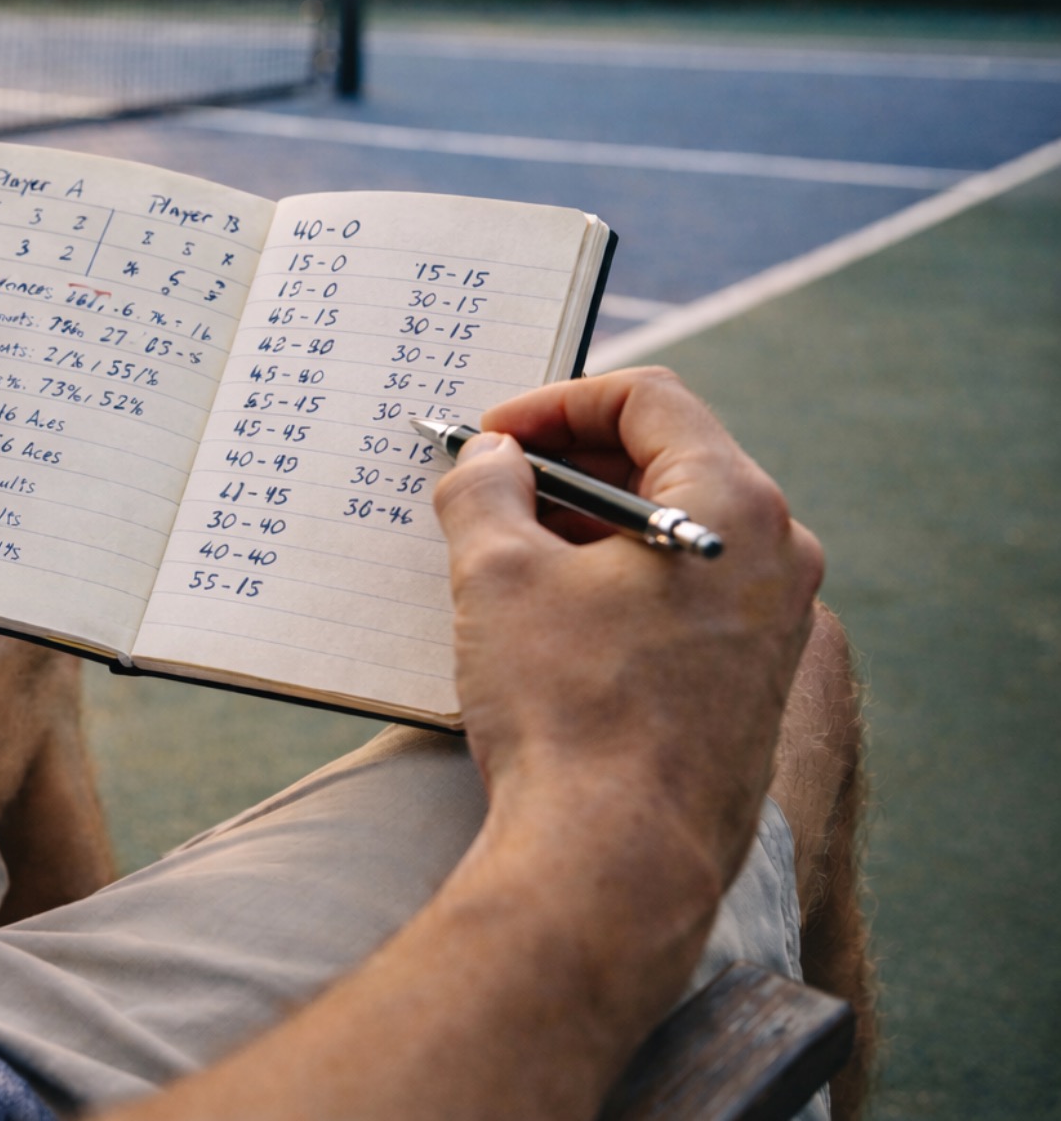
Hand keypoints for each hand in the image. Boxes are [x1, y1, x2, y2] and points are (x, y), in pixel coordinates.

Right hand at [433, 367, 824, 886]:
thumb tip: (490, 459)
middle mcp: (776, 556)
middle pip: (666, 459)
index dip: (556, 401)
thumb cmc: (566, 712)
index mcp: (734, 504)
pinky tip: (543, 616)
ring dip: (584, 525)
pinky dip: (613, 581)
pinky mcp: (750, 685)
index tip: (493, 435)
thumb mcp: (497, 575)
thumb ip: (486, 489)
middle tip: (488, 483)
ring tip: (501, 550)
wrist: (616, 863)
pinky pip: (681, 596)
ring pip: (671, 532)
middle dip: (566, 462)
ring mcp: (773, 626)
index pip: (650, 397)